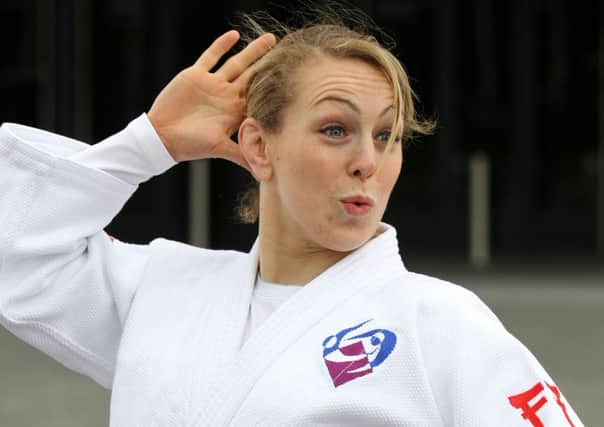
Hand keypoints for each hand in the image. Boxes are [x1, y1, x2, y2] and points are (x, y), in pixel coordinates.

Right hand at [147, 30, 275, 169]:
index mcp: (234, 111)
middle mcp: (227, 96)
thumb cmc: (191, 145)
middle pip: (252, 76)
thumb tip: (265, 175)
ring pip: (236, 64)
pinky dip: (221, 45)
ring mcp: (212, 84)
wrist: (162, 135)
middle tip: (288, 53)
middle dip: (269, 65)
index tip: (293, 79)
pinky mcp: (196, 75)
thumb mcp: (220, 148)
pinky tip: (234, 35)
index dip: (274, 88)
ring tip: (269, 39)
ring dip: (252, 51)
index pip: (258, 96)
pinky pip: (211, 56)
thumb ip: (242, 155)